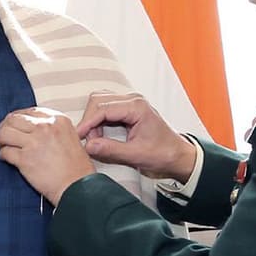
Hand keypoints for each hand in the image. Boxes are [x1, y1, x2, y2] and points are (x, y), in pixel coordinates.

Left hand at [0, 107, 95, 205]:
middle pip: (14, 119)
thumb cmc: (77, 168)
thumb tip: (32, 127)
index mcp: (58, 120)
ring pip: (5, 132)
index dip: (19, 118)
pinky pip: (5, 151)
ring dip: (1, 139)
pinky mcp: (25, 159)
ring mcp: (34, 142)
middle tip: (5, 135)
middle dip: (6, 126)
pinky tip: (7, 158)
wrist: (77, 187)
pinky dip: (3, 155)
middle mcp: (45, 127)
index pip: (30, 111)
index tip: (15, 124)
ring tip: (3, 145)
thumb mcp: (71, 138)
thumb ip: (53, 129)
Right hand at [76, 92, 195, 181]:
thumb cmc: (162, 154)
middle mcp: (133, 100)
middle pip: (98, 100)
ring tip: (95, 139)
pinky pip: (105, 108)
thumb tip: (88, 146)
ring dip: (93, 119)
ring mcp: (130, 102)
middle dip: (89, 120)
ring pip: (100, 102)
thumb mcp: (136, 155)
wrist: (177, 155)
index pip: (103, 108)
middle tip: (90, 141)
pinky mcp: (127, 109)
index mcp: (137, 107)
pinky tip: (100, 135)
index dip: (88, 123)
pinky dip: (98, 120)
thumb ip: (111, 150)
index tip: (78, 136)